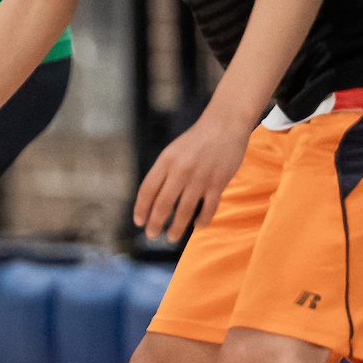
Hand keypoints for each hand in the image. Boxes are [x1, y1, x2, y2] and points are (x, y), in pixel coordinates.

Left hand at [134, 114, 250, 241]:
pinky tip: (197, 226)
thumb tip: (151, 201)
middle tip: (151, 235)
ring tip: (171, 238)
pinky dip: (202, 220)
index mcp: (165, 162)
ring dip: (177, 228)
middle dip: (155, 223)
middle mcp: (180, 171)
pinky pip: (208, 209)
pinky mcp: (218, 182)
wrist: (224, 125)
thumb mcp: (172, 152)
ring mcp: (200, 178)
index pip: (147, 191)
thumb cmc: (195, 141)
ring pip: (185, 211)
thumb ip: (162, 174)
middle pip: (163, 204)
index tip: (138, 222)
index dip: (141, 209)